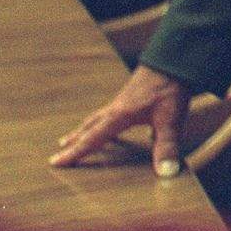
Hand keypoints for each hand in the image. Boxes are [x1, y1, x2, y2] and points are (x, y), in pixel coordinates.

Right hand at [52, 65, 191, 175]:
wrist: (175, 58)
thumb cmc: (170, 87)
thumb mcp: (170, 120)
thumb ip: (167, 146)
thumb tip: (166, 173)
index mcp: (120, 116)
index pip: (93, 139)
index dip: (75, 152)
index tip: (55, 162)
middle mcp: (116, 108)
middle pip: (90, 127)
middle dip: (75, 140)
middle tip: (59, 150)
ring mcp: (124, 99)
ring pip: (98, 117)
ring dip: (85, 129)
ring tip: (73, 136)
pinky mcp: (133, 93)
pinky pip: (110, 110)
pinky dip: (103, 119)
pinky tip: (114, 121)